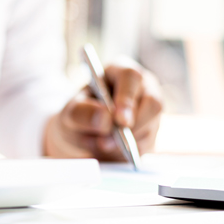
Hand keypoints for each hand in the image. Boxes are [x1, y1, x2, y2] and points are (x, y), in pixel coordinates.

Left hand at [44, 63, 162, 160]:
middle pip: (152, 103)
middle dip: (131, 126)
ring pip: (150, 127)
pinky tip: (108, 149)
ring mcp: (150, 109)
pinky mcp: (151, 130)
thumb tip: (105, 119)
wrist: (81, 134)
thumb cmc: (78, 115)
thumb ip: (82, 112)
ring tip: (99, 144)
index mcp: (119, 71)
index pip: (131, 77)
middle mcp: (141, 87)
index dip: (127, 98)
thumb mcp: (70, 112)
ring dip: (124, 141)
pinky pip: (147, 144)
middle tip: (106, 142)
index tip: (119, 120)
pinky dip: (126, 152)